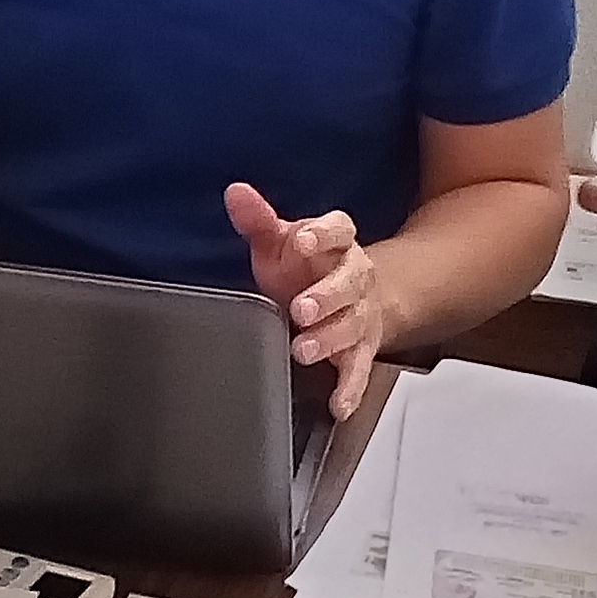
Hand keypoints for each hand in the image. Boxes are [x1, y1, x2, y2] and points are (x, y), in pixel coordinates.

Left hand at [228, 182, 383, 417]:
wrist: (347, 298)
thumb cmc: (306, 267)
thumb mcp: (280, 242)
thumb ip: (259, 220)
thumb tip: (235, 193)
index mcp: (337, 243)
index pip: (339, 230)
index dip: (323, 234)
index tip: (304, 239)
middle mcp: (355, 277)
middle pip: (350, 282)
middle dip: (327, 296)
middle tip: (301, 308)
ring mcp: (361, 315)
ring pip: (354, 325)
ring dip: (330, 338)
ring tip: (303, 349)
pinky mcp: (361, 349)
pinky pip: (359, 369)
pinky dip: (350, 388)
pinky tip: (338, 403)